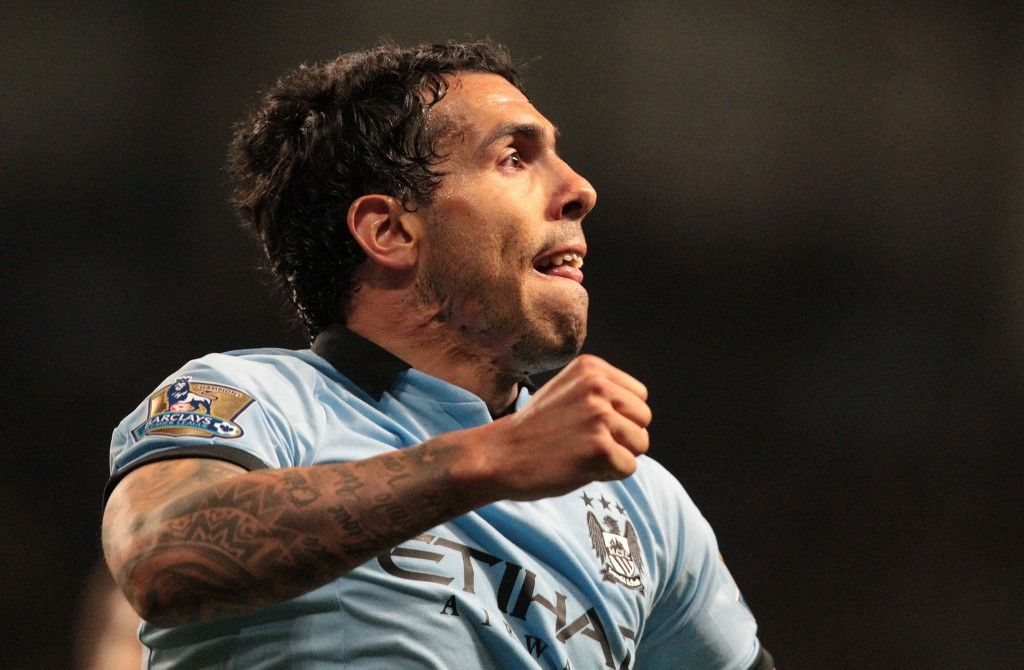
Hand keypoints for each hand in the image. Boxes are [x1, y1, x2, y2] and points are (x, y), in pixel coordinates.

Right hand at [468, 354, 651, 500]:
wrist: (500, 455)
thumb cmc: (533, 429)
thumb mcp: (567, 390)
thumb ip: (602, 392)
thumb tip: (639, 410)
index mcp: (592, 368)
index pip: (639, 396)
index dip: (620, 417)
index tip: (588, 424)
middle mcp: (599, 386)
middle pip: (643, 419)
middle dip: (622, 437)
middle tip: (585, 442)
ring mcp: (600, 416)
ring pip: (640, 444)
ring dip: (617, 456)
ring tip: (582, 453)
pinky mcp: (600, 448)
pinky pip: (629, 468)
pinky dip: (608, 475)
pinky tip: (580, 467)